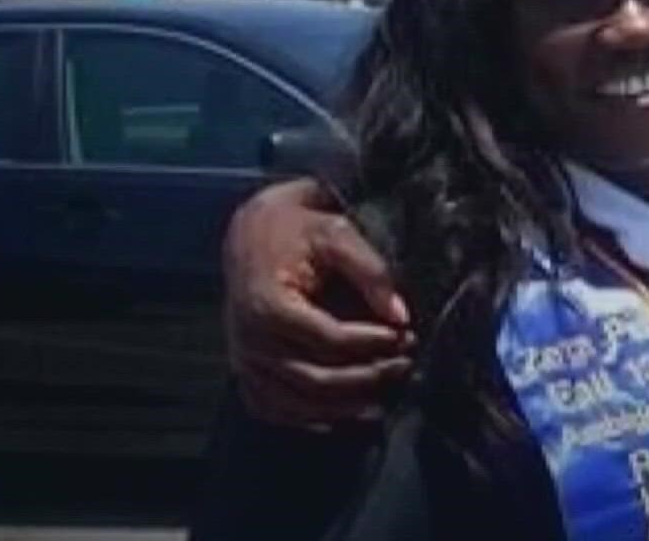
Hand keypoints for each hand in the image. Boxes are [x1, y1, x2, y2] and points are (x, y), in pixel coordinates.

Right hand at [222, 178, 412, 428]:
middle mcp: (249, 340)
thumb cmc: (298, 230)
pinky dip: (307, 419)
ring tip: (384, 397)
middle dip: (366, 377)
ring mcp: (243, 360)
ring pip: (294, 404)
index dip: (371, 343)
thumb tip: (401, 315)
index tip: (404, 335)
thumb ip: (371, 270)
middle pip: (314, 379)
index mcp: (267, 305)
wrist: (253, 233)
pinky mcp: (244, 370)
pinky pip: (271, 409)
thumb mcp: (337, 232)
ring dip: (343, 407)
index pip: (328, 340)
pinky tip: (342, 417)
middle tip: (404, 365)